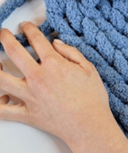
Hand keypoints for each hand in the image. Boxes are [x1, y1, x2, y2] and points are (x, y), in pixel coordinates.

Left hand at [0, 22, 127, 152]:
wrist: (90, 125)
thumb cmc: (92, 98)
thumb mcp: (89, 69)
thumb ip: (72, 53)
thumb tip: (56, 44)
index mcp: (54, 65)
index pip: (36, 39)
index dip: (29, 28)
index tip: (26, 26)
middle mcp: (38, 78)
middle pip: (12, 51)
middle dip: (5, 38)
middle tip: (3, 34)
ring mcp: (29, 96)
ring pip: (0, 79)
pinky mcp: (28, 114)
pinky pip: (3, 111)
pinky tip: (1, 95)